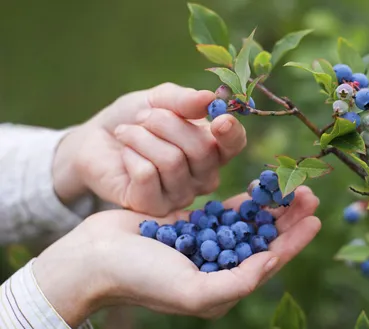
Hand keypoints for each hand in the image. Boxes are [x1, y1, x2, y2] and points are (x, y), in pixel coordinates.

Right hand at [33, 186, 320, 326]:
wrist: (97, 257)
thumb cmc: (141, 277)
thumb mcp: (193, 290)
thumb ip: (236, 283)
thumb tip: (270, 263)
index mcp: (222, 286)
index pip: (268, 262)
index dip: (294, 242)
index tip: (316, 220)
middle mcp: (218, 266)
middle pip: (263, 240)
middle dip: (287, 219)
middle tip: (309, 195)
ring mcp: (205, 244)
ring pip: (247, 223)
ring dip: (270, 206)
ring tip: (291, 187)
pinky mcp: (192, 224)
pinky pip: (225, 211)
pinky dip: (242, 201)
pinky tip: (259, 188)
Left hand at [53, 82, 246, 215]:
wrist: (95, 140)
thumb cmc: (134, 120)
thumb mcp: (158, 100)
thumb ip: (184, 100)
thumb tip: (210, 98)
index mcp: (212, 149)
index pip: (235, 145)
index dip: (231, 133)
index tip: (219, 119)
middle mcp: (203, 176)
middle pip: (201, 149)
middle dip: (166, 123)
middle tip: (143, 118)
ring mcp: (181, 195)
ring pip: (172, 161)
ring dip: (142, 137)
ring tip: (127, 133)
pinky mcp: (154, 207)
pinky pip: (147, 175)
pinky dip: (130, 155)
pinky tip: (125, 155)